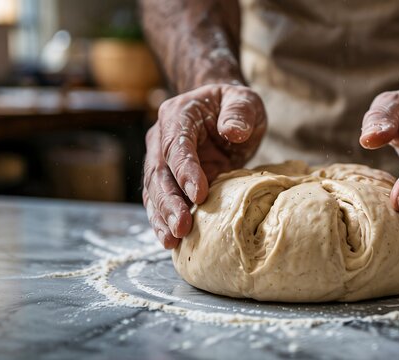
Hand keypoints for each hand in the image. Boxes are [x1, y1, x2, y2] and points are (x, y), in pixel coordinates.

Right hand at [143, 84, 266, 248]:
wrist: (221, 109)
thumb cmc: (232, 104)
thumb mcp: (244, 100)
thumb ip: (239, 111)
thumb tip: (234, 132)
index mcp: (178, 114)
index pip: (177, 145)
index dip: (185, 170)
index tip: (199, 194)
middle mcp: (162, 137)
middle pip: (159, 172)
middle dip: (169, 202)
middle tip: (181, 228)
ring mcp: (162, 159)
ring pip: (155, 191)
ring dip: (162, 216)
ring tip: (172, 241)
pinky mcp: (170, 179)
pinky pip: (161, 201)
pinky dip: (164, 220)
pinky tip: (171, 241)